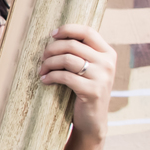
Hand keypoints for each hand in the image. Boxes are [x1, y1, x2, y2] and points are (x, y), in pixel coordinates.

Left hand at [39, 24, 115, 142]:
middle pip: (72, 45)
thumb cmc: (85, 90)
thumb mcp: (88, 69)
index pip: (88, 31)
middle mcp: (108, 63)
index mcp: (108, 53)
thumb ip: (81, 52)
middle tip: (42, 57)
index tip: (52, 34)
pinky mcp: (92, 91)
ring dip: (49, 63)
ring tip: (41, 70)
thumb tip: (56, 35)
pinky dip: (50, 77)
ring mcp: (102, 77)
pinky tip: (44, 80)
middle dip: (51, 49)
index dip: (67, 29)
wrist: (93, 120)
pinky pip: (65, 76)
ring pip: (67, 59)